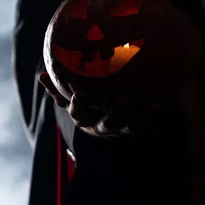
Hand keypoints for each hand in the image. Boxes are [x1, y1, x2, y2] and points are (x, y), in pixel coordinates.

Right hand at [37, 72, 163, 137]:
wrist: (103, 126)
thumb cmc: (83, 107)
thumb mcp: (69, 99)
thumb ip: (57, 89)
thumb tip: (40, 75)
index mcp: (83, 118)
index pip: (77, 112)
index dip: (76, 103)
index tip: (78, 93)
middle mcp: (101, 127)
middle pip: (109, 121)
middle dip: (118, 110)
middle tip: (127, 96)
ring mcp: (118, 129)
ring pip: (131, 124)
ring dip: (142, 114)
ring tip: (153, 101)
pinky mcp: (132, 127)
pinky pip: (144, 122)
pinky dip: (154, 114)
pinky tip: (164, 102)